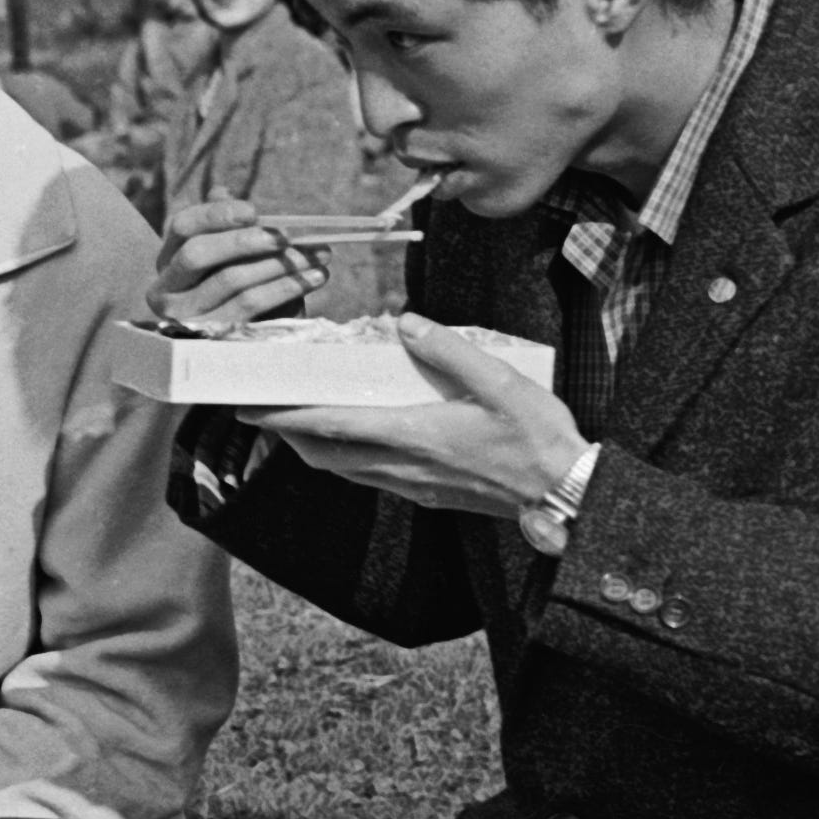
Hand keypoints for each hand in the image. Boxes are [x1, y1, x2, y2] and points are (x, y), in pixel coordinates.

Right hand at [152, 197, 325, 327]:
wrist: (239, 349)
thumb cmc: (235, 290)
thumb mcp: (229, 258)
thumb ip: (225, 226)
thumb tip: (222, 191)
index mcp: (168, 260)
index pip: (183, 226)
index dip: (216, 214)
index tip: (253, 210)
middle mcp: (166, 289)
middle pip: (198, 254)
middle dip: (246, 241)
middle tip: (289, 236)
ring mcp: (184, 317)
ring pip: (230, 280)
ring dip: (279, 264)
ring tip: (317, 255)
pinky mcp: (211, 337)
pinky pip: (250, 306)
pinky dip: (286, 288)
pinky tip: (313, 278)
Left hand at [252, 317, 591, 517]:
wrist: (565, 493)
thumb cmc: (538, 437)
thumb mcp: (502, 381)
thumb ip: (452, 350)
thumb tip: (408, 323)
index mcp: (417, 435)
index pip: (334, 425)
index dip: (288, 416)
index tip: (253, 406)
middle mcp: (405, 467)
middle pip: (326, 454)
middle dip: (289, 434)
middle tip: (265, 411)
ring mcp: (414, 486)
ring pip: (344, 469)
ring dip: (316, 447)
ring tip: (300, 422)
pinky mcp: (427, 496)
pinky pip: (370, 478)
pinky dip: (346, 458)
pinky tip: (355, 439)